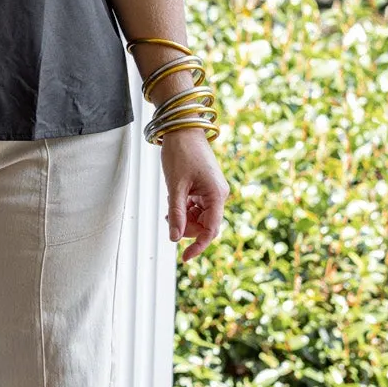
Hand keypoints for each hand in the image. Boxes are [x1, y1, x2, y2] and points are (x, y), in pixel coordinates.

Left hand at [161, 130, 228, 262]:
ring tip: (169, 206)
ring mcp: (212, 191)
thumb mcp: (175, 186)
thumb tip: (174, 238)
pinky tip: (173, 202)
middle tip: (168, 218)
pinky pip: (196, 206)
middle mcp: (218, 194)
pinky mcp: (205, 187)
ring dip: (184, 217)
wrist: (182, 128)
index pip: (211, 230)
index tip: (184, 257)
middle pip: (205, 225)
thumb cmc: (180, 154)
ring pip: (199, 217)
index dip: (198, 245)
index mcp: (216, 194)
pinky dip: (184, 208)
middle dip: (186, 227)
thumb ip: (176, 213)